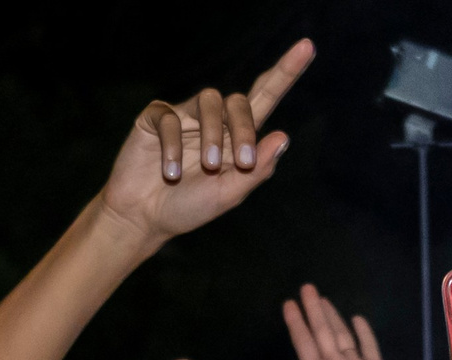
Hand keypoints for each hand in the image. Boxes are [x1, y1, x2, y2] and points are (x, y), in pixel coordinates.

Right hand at [95, 40, 313, 248]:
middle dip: (245, 129)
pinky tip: (170, 173)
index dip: (285, 72)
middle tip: (243, 164)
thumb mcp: (228, 195)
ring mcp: (184, 115)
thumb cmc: (189, 207)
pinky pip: (170, 118)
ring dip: (214, 135)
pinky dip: (173, 148)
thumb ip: (256, 170)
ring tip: (209, 167)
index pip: (265, 97)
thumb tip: (284, 137)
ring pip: (209, 100)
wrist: (144, 218)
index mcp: (237, 136)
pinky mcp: (156, 118)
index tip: (307, 47)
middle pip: (239, 100)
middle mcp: (213, 120)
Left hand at [282, 284, 413, 359]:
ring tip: (324, 299)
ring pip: (343, 336)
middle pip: (323, 333)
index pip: (304, 344)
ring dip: (334, 318)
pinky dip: (364, 333)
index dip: (296, 324)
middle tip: (306, 288)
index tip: (287, 304)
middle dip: (314, 311)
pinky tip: (357, 319)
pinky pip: (370, 348)